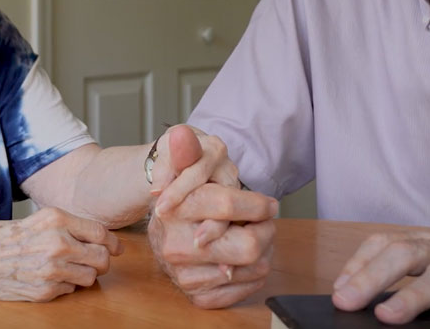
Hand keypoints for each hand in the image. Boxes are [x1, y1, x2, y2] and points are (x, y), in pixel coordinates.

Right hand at [0, 206, 122, 301]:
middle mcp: (57, 243)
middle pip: (101, 258)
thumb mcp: (36, 219)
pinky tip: (48, 277)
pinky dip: (65, 286)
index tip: (116, 248)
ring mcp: (52, 270)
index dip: (113, 242)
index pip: (101, 232)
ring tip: (66, 268)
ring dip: (83, 275)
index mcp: (56, 219)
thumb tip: (99, 237)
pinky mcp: (45, 291)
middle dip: (101, 261)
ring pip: (90, 278)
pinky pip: (70, 291)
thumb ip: (66, 226)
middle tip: (94, 260)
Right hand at [148, 126, 277, 307]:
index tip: (269, 204)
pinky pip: (243, 290)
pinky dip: (253, 274)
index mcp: (174, 211)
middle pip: (248, 245)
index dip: (258, 204)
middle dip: (266, 231)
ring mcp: (184, 274)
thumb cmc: (178, 195)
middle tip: (265, 222)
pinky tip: (247, 259)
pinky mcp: (196, 294)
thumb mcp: (180, 166)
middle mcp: (176, 246)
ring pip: (252, 268)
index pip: (227, 206)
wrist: (160, 232)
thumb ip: (184, 151)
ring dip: (264, 252)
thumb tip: (181, 134)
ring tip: (254, 236)